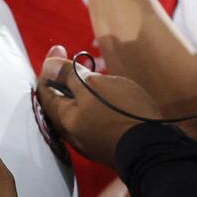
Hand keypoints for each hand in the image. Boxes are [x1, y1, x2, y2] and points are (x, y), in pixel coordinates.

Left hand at [35, 45, 164, 168]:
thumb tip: (48, 65)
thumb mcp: (94, 86)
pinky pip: (90, 120)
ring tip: (92, 74)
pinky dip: (92, 103)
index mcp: (64, 119)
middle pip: (59, 102)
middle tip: (74, 59)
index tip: (59, 47)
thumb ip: (69, 76)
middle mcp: (71, 133)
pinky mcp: (105, 144)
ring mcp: (88, 141)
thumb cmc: (121, 113)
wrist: (152, 149)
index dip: (49, 66)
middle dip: (64, 78)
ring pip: (76, 111)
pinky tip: (105, 95)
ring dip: (79, 90)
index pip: (44, 90)